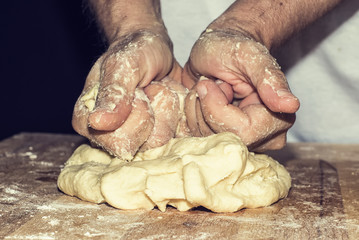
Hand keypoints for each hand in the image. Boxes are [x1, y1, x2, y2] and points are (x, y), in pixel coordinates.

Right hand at [72, 30, 184, 158]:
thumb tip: (98, 123)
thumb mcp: (123, 63)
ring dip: (165, 110)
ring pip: (159, 140)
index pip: (114, 141)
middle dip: (149, 112)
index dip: (131, 115)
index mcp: (90, 121)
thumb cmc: (135, 52)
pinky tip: (169, 99)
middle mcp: (110, 135)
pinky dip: (178, 114)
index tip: (134, 91)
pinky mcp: (160, 137)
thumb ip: (113, 92)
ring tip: (156, 91)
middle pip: (138, 145)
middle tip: (145, 90)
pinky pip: (177, 136)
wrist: (158, 48)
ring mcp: (136, 139)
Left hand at [183, 29, 298, 150]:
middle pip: (222, 138)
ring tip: (211, 88)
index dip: (218, 107)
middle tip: (216, 84)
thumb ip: (269, 78)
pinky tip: (203, 98)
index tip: (217, 82)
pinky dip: (193, 113)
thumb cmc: (233, 49)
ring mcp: (241, 142)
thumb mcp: (249, 56)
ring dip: (199, 107)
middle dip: (208, 106)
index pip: (241, 132)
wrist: (216, 52)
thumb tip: (291, 105)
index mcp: (279, 119)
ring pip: (205, 138)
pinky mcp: (221, 141)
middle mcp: (263, 138)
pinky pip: (196, 137)